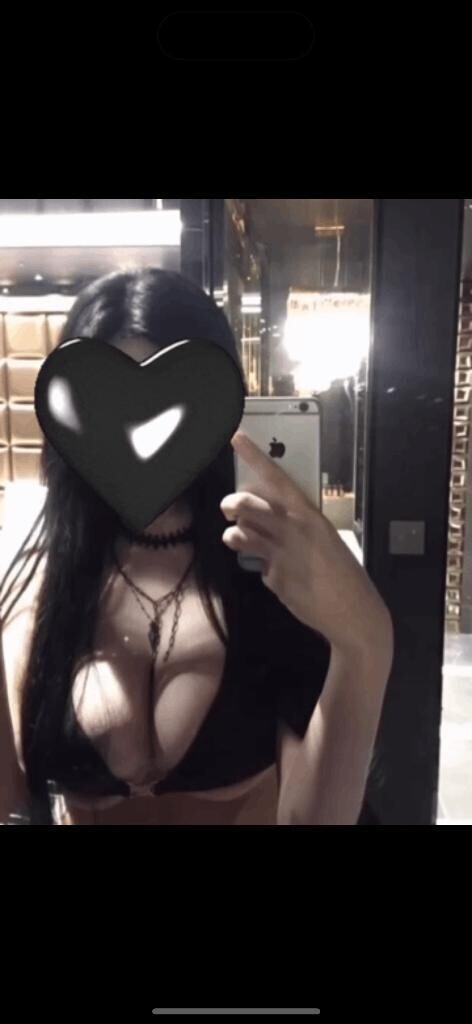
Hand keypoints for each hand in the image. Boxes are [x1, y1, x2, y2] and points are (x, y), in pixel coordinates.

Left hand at [221, 431, 392, 663]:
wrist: (353, 612)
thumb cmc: (344, 572)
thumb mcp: (325, 539)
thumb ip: (297, 527)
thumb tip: (268, 520)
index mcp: (310, 515)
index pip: (277, 478)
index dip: (254, 456)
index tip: (236, 437)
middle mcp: (293, 530)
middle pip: (247, 505)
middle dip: (231, 504)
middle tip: (229, 508)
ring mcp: (280, 555)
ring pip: (240, 534)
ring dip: (234, 535)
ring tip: (238, 537)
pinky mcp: (273, 578)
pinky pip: (258, 566)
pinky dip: (263, 568)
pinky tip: (280, 575)